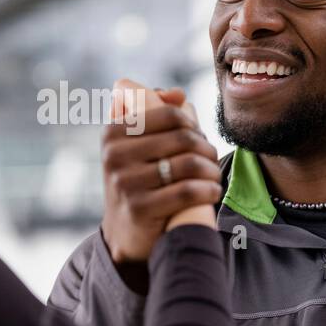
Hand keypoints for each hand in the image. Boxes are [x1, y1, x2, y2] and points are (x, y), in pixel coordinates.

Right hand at [101, 78, 221, 269]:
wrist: (124, 231)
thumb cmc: (139, 177)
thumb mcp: (136, 143)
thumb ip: (155, 111)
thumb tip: (177, 95)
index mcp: (113, 131)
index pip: (170, 114)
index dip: (192, 124)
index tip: (196, 138)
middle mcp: (114, 155)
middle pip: (183, 138)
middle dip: (206, 148)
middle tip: (210, 159)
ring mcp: (125, 182)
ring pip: (189, 164)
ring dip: (211, 171)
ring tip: (213, 176)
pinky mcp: (140, 208)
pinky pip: (188, 191)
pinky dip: (208, 190)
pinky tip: (211, 191)